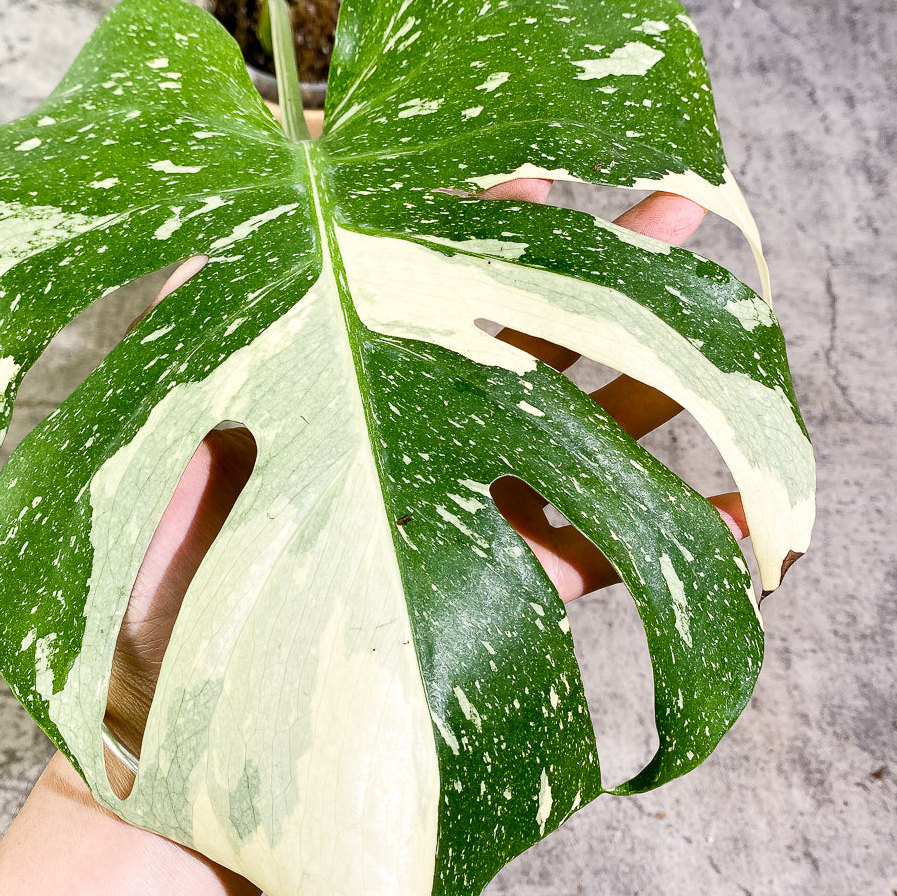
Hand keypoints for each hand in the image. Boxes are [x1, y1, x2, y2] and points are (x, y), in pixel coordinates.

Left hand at [103, 186, 750, 791]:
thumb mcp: (176, 407)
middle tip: (682, 204)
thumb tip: (267, 183)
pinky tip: (741, 510)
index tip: (541, 168)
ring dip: (655, 385)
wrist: (169, 727)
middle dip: (602, 273)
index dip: (486, 221)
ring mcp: (460, 514)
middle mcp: (408, 434)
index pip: (426, 274)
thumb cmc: (155, 562)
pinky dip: (674, 535)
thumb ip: (220, 295)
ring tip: (726, 335)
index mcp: (340, 378)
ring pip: (578, 434)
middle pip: (522, 338)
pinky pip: (597, 555)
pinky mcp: (496, 600)